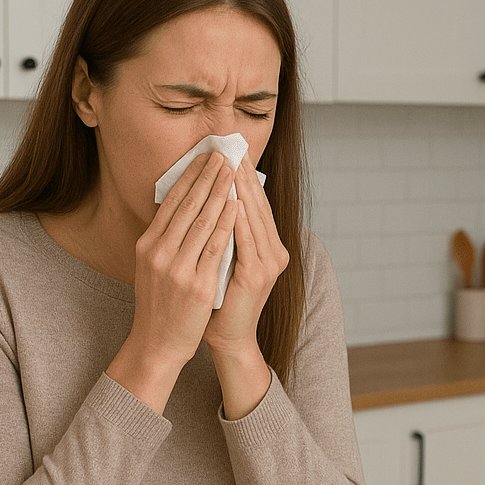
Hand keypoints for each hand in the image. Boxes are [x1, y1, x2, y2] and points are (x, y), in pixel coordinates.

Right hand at [106, 151, 238, 411]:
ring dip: (220, 191)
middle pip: (186, 206)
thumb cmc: (159, 304)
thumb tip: (179, 207)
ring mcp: (177, 269)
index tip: (204, 157)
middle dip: (206, 176)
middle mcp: (159, 253)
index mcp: (147, 245)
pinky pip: (215, 247)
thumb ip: (164, 239)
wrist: (157, 343)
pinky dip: (226, 223)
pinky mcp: (196, 285)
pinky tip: (236, 205)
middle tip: (222, 153)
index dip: (189, 176)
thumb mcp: (152, 266)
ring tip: (233, 170)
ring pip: (202, 221)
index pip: (171, 202)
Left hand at [204, 158, 289, 418]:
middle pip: (257, 204)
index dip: (242, 177)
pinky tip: (226, 195)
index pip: (254, 203)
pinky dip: (236, 214)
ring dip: (239, 187)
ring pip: (252, 215)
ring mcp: (269, 263)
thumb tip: (209, 199)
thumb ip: (223, 233)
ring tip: (226, 161)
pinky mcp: (257, 274)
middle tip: (228, 145)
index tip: (227, 150)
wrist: (227, 339)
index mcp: (268, 247)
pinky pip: (245, 236)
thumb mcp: (222, 259)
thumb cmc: (219, 301)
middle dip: (241, 175)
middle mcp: (274, 253)